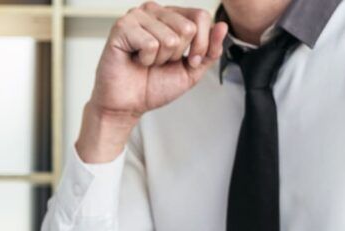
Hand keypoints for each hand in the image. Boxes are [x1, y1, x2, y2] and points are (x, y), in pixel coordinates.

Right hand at [76, 2, 227, 162]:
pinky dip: (145, 59)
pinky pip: (150, 43)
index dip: (200, 45)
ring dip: (159, 59)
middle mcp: (154, 11)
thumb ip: (210, 51)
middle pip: (187, 27)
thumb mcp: (191, 71)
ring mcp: (137, 16)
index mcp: (172, 16)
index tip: (187, 61)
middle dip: (177, 55)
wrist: (127, 105)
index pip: (201, 16)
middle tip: (160, 62)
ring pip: (170, 38)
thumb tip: (222, 26)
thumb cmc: (153, 86)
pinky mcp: (122, 27)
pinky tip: (136, 60)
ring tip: (146, 61)